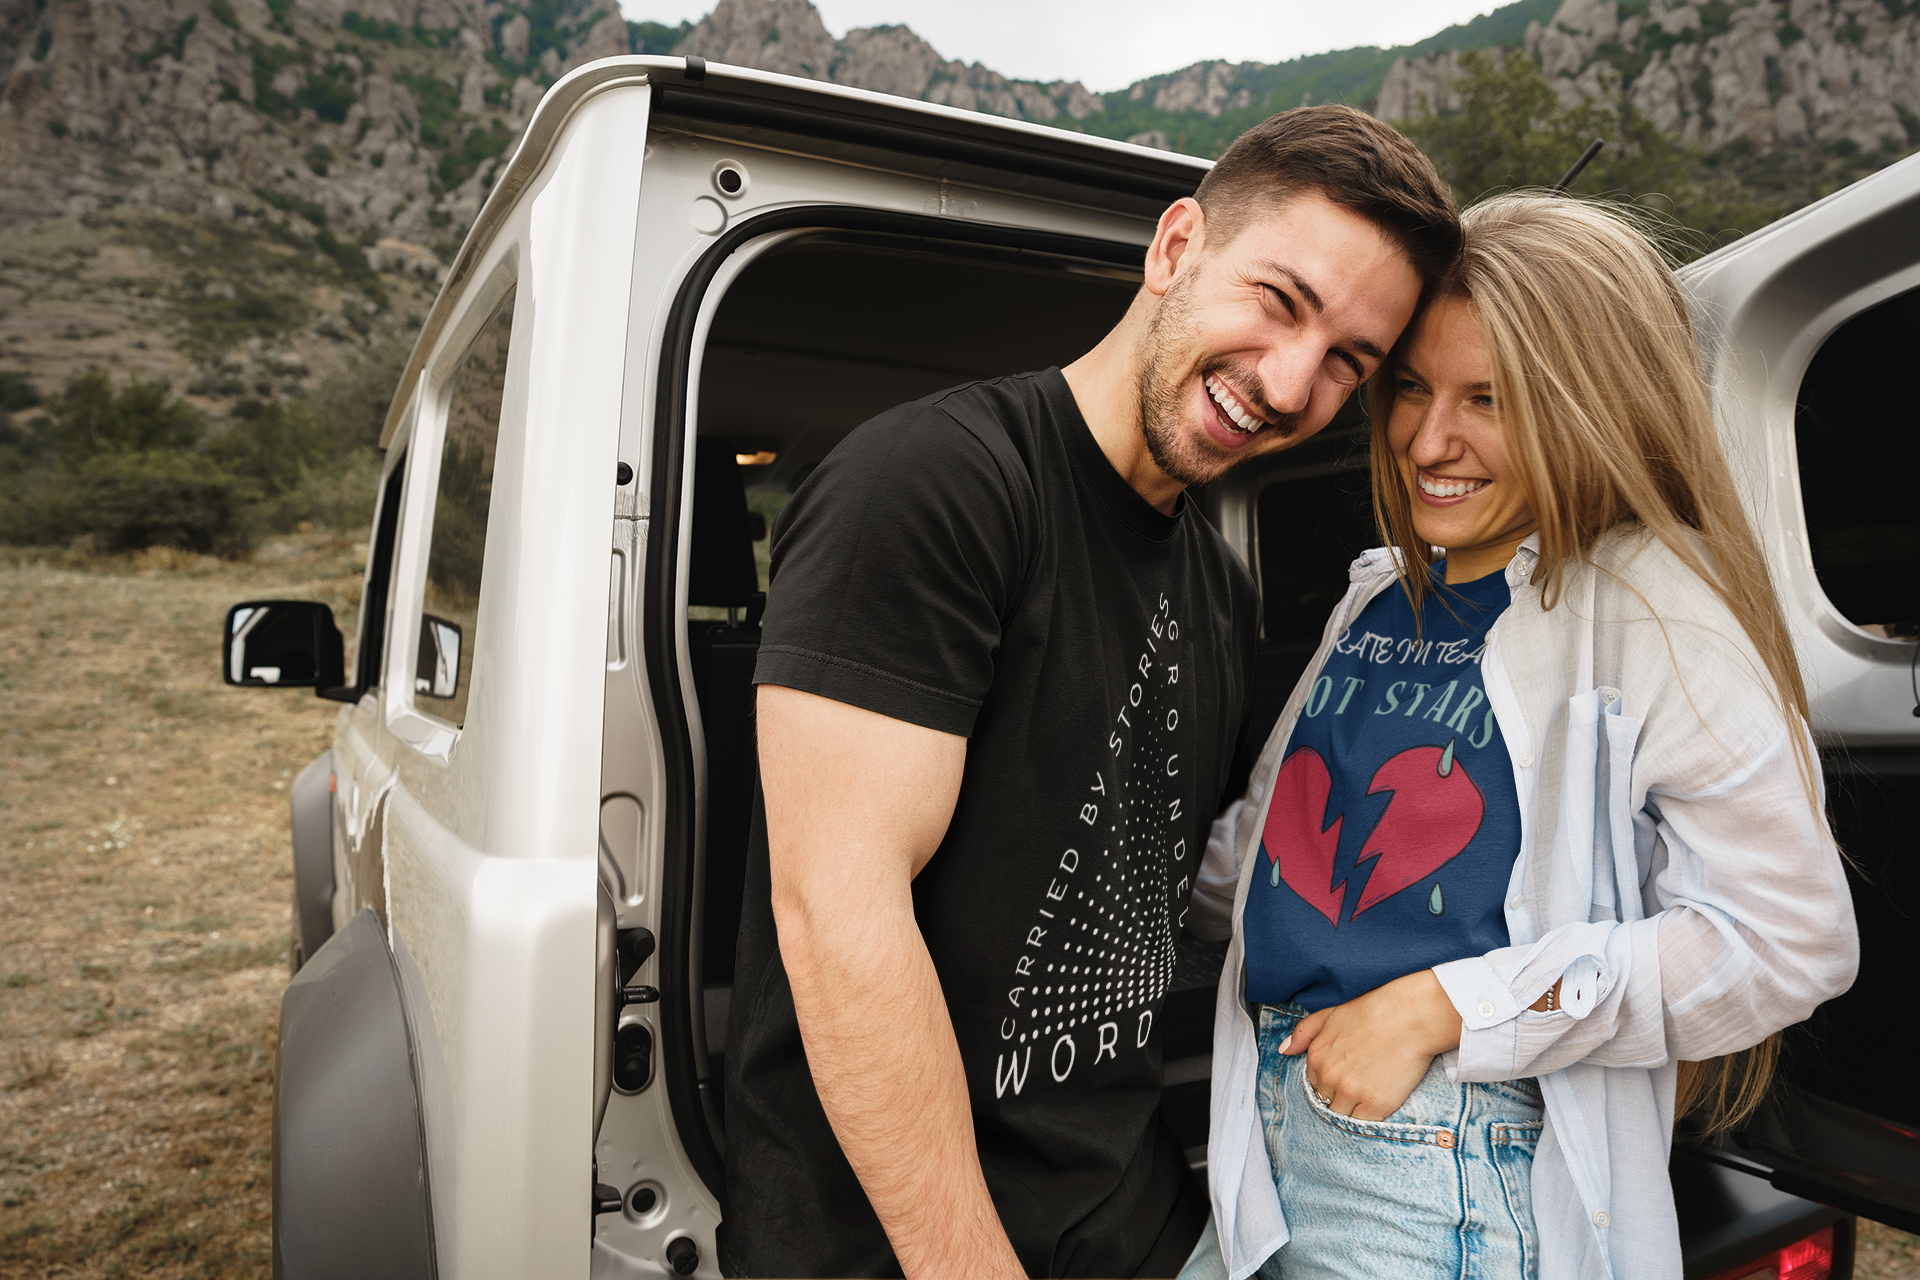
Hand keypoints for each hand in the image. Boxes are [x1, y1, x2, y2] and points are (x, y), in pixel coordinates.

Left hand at [1280, 970, 1462, 1121]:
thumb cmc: (1373, 1012)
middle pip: (1327, 1103)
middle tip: (1360, 1089)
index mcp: (1316, 1057)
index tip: (1347, 1078)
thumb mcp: (1331, 1014)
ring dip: (1352, 1112)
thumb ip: (1304, 1032)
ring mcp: (1351, 1092)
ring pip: (1342, 1117)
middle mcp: (1329, 1077)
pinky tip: (1378, 1107)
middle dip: (1340, 1099)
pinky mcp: (1375, 1105)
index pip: (1315, 1085)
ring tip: (1369, 1098)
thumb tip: (1284, 1050)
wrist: (1410, 1016)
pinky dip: (1368, 1121)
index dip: (1331, 1084)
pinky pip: (1363, 1125)